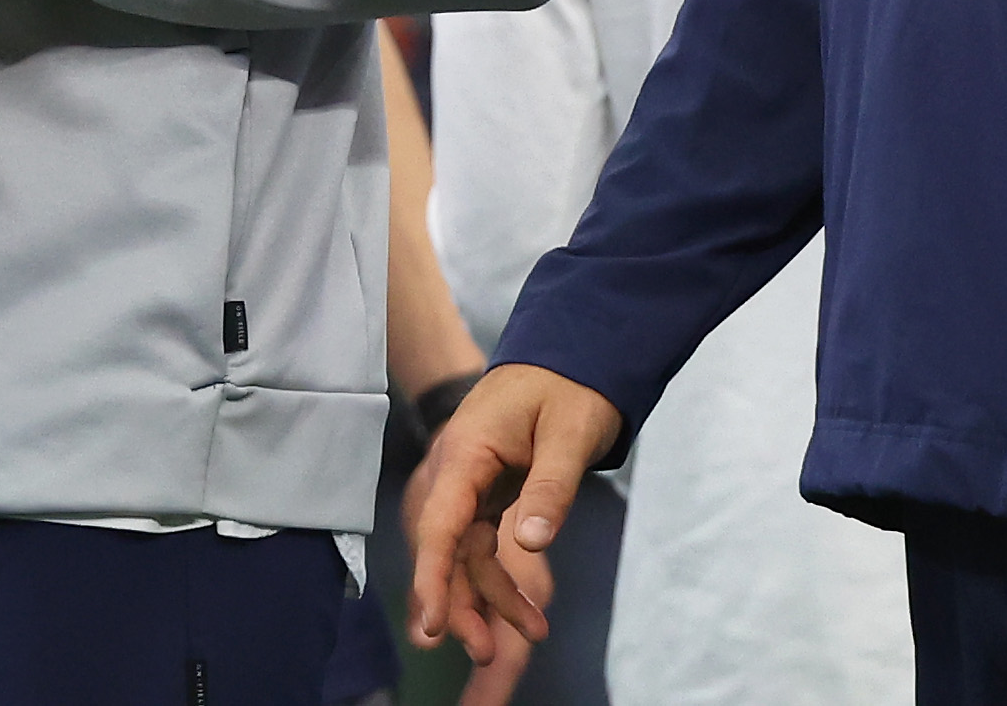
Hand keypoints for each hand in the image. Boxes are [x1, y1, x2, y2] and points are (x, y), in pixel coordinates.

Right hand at [406, 363, 621, 671]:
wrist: (574, 353)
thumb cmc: (570, 385)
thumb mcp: (570, 432)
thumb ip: (551, 487)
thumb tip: (532, 543)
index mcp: (467, 452)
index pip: (440, 523)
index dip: (433, 576)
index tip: (432, 624)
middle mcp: (460, 472)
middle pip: (447, 548)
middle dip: (461, 602)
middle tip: (483, 653)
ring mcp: (473, 485)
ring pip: (467, 554)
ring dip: (491, 599)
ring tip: (530, 636)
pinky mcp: (490, 495)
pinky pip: (486, 546)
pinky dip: (505, 580)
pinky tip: (529, 615)